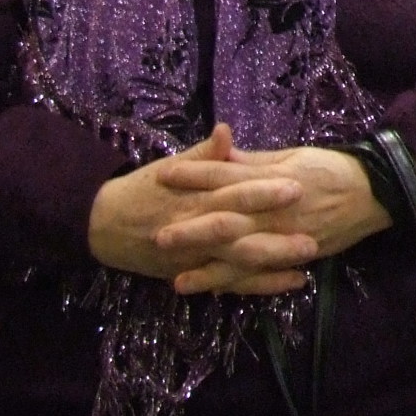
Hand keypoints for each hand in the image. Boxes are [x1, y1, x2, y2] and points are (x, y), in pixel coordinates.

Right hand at [86, 125, 311, 294]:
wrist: (102, 225)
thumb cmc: (142, 190)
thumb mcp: (170, 167)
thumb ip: (204, 154)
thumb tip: (226, 130)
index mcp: (194, 197)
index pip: (233, 193)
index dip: (264, 191)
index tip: (296, 185)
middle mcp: (196, 230)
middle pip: (241, 235)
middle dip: (276, 236)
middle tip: (313, 234)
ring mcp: (196, 257)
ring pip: (239, 265)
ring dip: (275, 263)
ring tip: (310, 259)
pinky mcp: (196, 274)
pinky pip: (232, 284)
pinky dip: (262, 285)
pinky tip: (293, 281)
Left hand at [169, 144, 391, 292]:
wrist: (374, 193)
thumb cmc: (331, 167)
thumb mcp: (292, 154)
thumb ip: (253, 160)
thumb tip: (219, 150)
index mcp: (273, 179)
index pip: (227, 174)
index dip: (194, 174)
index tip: (162, 175)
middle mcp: (276, 211)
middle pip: (227, 220)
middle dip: (192, 230)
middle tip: (159, 237)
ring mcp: (286, 237)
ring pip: (242, 256)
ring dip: (210, 269)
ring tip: (178, 281)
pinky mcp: (297, 256)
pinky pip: (264, 274)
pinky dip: (241, 283)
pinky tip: (216, 290)